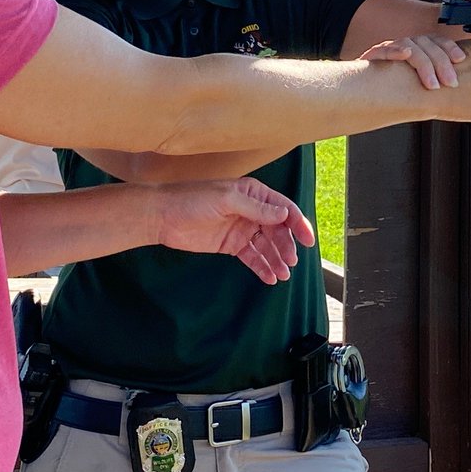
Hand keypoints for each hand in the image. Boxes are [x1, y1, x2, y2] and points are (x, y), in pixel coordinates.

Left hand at [150, 178, 315, 284]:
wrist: (163, 216)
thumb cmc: (192, 200)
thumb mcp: (226, 200)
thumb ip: (256, 208)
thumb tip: (283, 214)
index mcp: (253, 193)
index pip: (283, 208)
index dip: (297, 223)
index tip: (307, 240)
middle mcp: (251, 210)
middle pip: (278, 230)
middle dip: (286, 246)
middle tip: (290, 262)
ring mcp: (241, 228)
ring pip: (267, 246)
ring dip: (277, 259)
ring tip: (283, 274)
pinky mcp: (231, 245)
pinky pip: (252, 257)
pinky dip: (262, 267)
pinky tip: (270, 277)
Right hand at [359, 34, 465, 89]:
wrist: (363, 97)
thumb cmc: (393, 93)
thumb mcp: (419, 85)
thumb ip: (436, 80)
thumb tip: (459, 85)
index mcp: (417, 49)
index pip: (436, 41)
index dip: (449, 47)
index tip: (461, 60)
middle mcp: (403, 46)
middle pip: (425, 43)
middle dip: (441, 63)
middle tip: (450, 83)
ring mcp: (387, 50)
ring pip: (408, 46)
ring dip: (423, 63)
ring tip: (432, 84)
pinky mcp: (370, 58)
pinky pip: (383, 50)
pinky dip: (395, 51)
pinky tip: (405, 54)